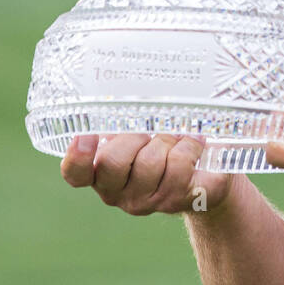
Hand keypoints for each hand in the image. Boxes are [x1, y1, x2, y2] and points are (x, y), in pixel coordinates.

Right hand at [60, 132, 236, 214]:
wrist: (208, 170)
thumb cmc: (163, 142)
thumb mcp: (138, 128)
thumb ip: (123, 117)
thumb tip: (121, 82)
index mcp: (101, 174)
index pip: (76, 174)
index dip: (78, 156)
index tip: (86, 134)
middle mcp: (119, 194)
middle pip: (113, 162)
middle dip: (134, 136)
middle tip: (149, 131)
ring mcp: (149, 201)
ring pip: (150, 161)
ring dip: (167, 139)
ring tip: (176, 138)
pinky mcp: (179, 200)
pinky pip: (180, 165)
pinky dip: (190, 145)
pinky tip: (195, 143)